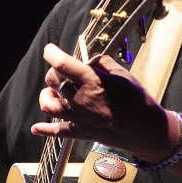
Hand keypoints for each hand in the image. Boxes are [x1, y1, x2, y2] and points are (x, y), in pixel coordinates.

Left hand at [31, 43, 179, 162]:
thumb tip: (91, 61)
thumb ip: (104, 64)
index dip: (52, 54)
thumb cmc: (138, 100)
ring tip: (53, 92)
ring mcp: (79, 118)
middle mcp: (80, 100)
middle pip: (53, 83)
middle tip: (62, 71)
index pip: (62, 65)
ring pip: (49, 106)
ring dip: (47, 96)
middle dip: (54, 73)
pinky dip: (44, 130)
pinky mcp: (81, 133)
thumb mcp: (124, 75)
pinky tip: (35, 128)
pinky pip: (57, 132)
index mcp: (91, 82)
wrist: (146, 130)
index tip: (50, 49)